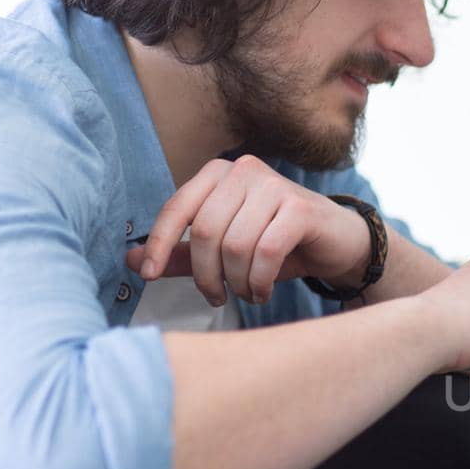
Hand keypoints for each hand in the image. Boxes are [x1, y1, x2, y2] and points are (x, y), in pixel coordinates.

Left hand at [125, 155, 372, 304]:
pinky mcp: (300, 208)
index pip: (177, 207)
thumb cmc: (279, 244)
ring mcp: (275, 186)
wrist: (338, 243)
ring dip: (238, 282)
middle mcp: (245, 171)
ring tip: (247, 294)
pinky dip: (260, 280)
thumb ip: (183, 254)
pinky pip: (266, 251)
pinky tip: (263, 291)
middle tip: (217, 298)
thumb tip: (132, 261)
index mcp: (219, 174)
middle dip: (206, 275)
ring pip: (235, 244)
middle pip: (205, 231)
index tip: (148, 275)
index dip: (160, 243)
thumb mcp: (225, 250)